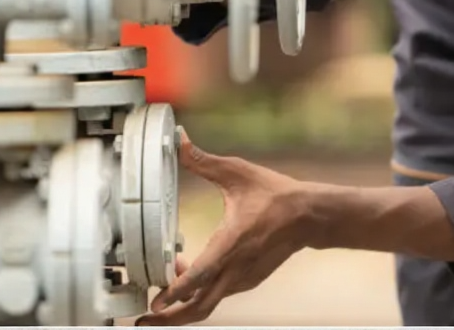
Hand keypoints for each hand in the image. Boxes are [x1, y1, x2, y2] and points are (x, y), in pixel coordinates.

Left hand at [138, 132, 311, 324]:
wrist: (310, 215)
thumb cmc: (275, 194)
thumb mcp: (237, 172)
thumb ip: (204, 161)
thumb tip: (180, 140)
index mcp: (232, 243)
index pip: (200, 276)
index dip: (176, 292)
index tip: (155, 302)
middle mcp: (237, 268)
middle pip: (200, 307)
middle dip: (170, 318)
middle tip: (144, 319)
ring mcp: (244, 279)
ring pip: (208, 304)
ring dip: (183, 304)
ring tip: (160, 300)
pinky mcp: (249, 281)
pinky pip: (218, 295)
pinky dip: (200, 294)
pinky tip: (188, 279)